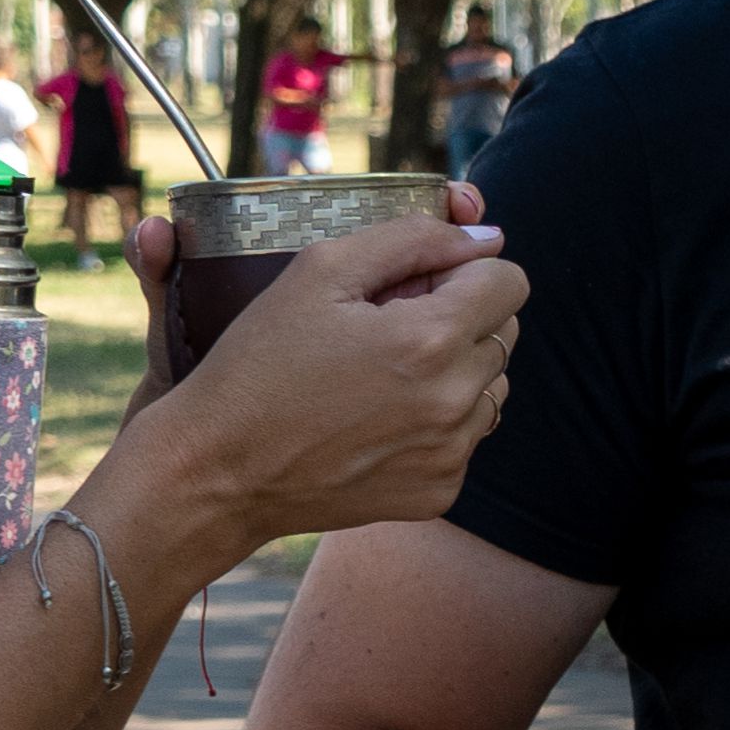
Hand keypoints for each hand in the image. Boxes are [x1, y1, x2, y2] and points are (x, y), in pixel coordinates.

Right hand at [136, 182, 527, 539]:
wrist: (219, 473)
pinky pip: (467, 436)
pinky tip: (377, 418)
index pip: (509, 281)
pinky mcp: (439, 493)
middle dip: (459, 316)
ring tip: (382, 373)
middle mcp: (453, 402)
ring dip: (454, 369)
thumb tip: (487, 235)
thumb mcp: (320, 271)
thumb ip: (413, 237)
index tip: (414, 284)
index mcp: (430, 340)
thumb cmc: (259, 364)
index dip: (461, 271)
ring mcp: (450, 454)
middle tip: (387, 326)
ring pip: (492, 385)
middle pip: (505, 331)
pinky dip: (438, 420)